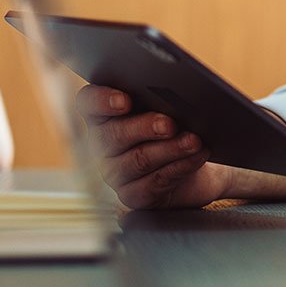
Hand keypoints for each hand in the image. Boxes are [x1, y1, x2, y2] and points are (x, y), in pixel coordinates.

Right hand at [75, 85, 232, 208]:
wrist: (193, 165)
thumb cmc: (175, 128)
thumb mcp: (167, 108)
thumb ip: (162, 98)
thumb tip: (177, 91)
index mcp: (104, 115)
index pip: (88, 103)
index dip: (101, 101)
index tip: (125, 100)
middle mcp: (102, 145)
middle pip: (114, 134)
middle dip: (145, 127)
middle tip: (170, 124)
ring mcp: (115, 173)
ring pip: (139, 159)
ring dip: (170, 148)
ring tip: (193, 140)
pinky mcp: (133, 195)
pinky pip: (155, 181)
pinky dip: (180, 166)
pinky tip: (196, 156)